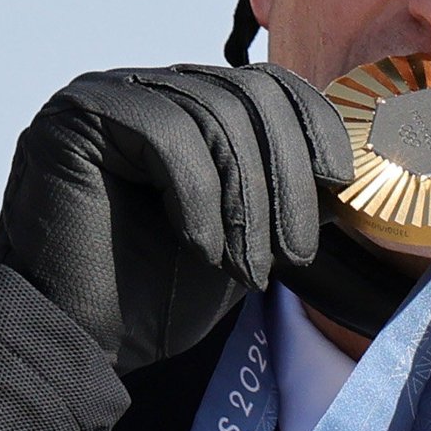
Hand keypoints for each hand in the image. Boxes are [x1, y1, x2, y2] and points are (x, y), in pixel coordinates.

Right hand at [0, 63, 352, 373]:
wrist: (73, 345)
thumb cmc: (152, 297)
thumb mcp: (244, 233)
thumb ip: (284, 187)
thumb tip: (356, 161)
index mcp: (187, 106)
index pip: (269, 85)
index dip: (315, 128)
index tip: (342, 187)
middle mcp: (147, 88)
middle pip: (250, 94)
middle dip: (286, 177)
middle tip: (294, 255)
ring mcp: (109, 94)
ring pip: (214, 114)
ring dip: (245, 200)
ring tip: (248, 266)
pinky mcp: (78, 116)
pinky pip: (165, 132)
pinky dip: (197, 195)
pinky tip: (199, 246)